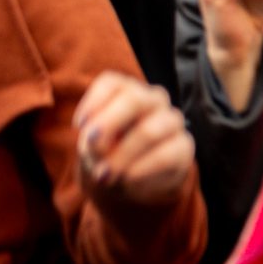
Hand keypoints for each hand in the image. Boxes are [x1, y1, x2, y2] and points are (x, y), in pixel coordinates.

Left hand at [74, 71, 195, 209]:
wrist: (128, 180)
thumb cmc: (106, 152)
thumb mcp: (92, 145)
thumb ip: (93, 138)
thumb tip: (98, 141)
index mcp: (126, 91)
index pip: (111, 83)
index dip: (92, 103)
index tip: (78, 125)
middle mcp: (152, 99)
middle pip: (135, 100)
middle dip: (109, 125)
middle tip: (94, 148)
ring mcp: (171, 121)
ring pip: (149, 131)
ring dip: (122, 155)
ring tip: (106, 174)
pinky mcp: (183, 146)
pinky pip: (165, 155)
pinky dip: (140, 170)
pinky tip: (127, 178)